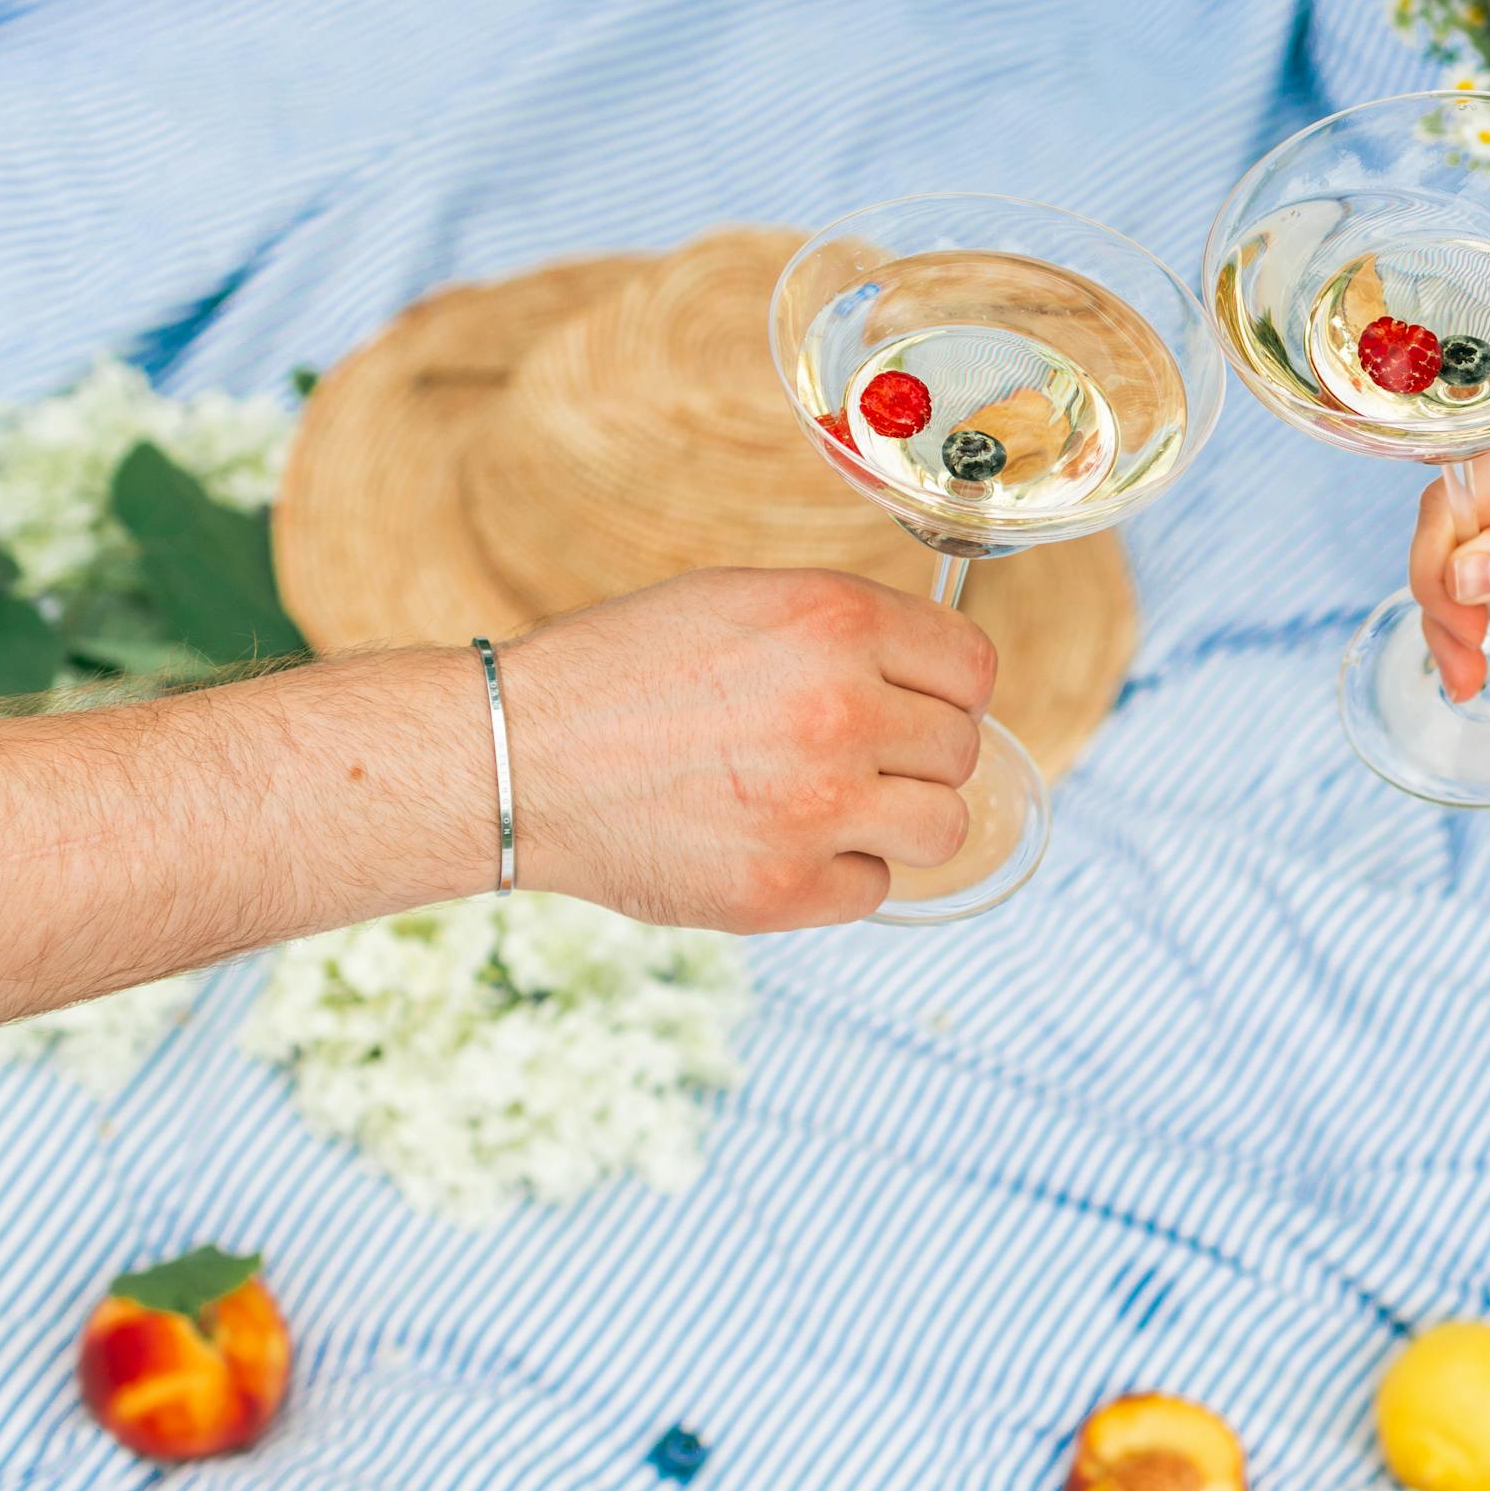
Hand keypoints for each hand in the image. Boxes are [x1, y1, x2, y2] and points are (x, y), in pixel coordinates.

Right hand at [496, 567, 993, 931]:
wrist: (517, 757)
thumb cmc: (623, 670)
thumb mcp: (741, 601)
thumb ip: (846, 633)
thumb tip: (936, 680)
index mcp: (834, 622)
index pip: (972, 669)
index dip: (947, 690)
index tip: (917, 704)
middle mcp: (840, 711)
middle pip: (961, 750)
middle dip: (916, 755)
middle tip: (849, 756)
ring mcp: (816, 807)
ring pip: (942, 828)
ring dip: (897, 821)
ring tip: (827, 804)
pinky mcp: (784, 889)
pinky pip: (872, 890)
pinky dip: (836, 875)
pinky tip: (776, 843)